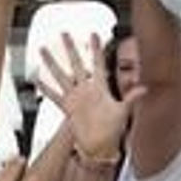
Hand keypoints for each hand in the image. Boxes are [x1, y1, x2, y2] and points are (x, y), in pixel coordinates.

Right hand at [36, 32, 143, 159]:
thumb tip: (144, 88)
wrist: (99, 146)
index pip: (97, 63)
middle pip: (76, 63)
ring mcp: (74, 98)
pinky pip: (53, 95)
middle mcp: (85, 90)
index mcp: (100, 88)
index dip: (95, 49)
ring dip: (52, 63)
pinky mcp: (66, 108)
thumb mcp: (123, 112)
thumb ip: (131, 98)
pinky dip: (44, 88)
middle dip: (70, 48)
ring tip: (43, 50)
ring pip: (60, 75)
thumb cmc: (112, 130)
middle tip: (64, 34)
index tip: (94, 34)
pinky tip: (36, 79)